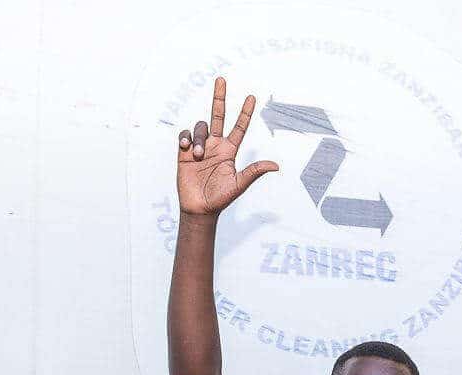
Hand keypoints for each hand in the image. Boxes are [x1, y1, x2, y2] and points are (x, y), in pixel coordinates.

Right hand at [177, 77, 278, 215]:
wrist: (200, 208)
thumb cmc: (220, 198)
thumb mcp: (239, 184)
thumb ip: (254, 172)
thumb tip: (275, 166)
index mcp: (229, 151)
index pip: (239, 127)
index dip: (246, 113)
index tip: (252, 97)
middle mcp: (216, 145)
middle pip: (218, 115)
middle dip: (219, 97)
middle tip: (221, 80)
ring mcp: (200, 147)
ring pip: (200, 127)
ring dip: (200, 138)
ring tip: (199, 156)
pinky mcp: (185, 153)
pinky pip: (185, 136)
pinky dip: (186, 138)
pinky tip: (187, 148)